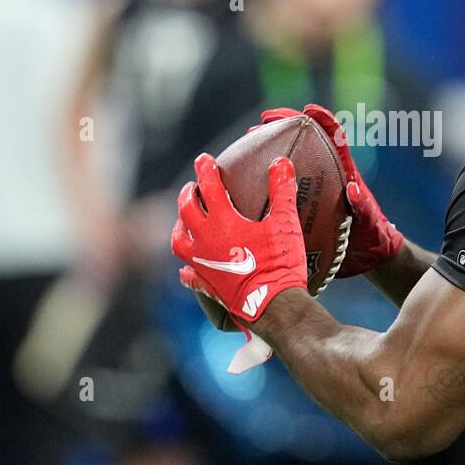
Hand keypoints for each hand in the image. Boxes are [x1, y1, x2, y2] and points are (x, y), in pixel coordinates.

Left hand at [171, 152, 307, 322]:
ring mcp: (202, 264)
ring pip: (179, 241)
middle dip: (187, 195)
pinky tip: (186, 269)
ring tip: (184, 221)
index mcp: (223, 221)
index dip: (206, 170)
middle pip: (186, 211)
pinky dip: (187, 270)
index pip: (209, 187)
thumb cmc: (279, 262)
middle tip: (191, 187)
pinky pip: (190, 276)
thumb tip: (281, 163)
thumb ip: (282, 190)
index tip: (204, 159)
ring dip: (180, 227)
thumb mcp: (285, 222)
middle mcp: (205, 240)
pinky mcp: (207, 285)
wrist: (273, 305)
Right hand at [257, 104, 403, 276]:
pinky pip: (280, 191)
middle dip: (283, 129)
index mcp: (344, 173)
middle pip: (304, 144)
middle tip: (261, 124)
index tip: (308, 110)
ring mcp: (312, 190)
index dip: (323, 121)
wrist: (366, 257)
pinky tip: (243, 184)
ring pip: (288, 164)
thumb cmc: (373, 233)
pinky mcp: (302, 206)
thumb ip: (363, 205)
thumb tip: (353, 189)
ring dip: (267, 151)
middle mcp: (326, 177)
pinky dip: (263, 184)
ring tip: (245, 146)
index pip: (334, 138)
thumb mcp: (369, 219)